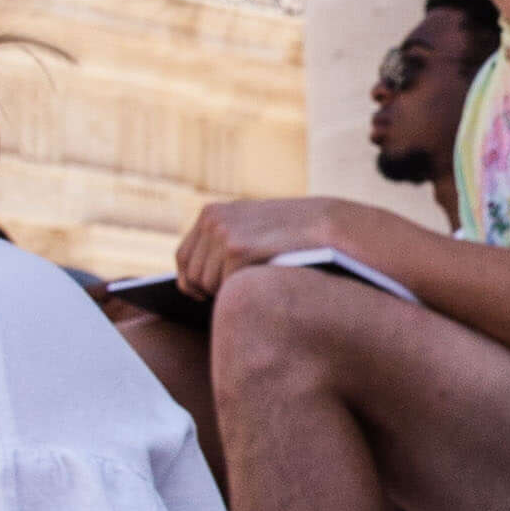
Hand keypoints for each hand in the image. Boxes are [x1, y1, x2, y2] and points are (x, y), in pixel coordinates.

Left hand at [171, 196, 358, 296]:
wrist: (326, 227)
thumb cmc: (290, 237)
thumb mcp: (252, 231)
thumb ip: (223, 246)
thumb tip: (190, 283)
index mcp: (211, 213)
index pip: (183, 258)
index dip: (191, 282)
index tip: (202, 296)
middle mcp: (212, 220)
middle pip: (193, 275)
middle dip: (212, 290)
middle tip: (241, 292)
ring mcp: (223, 233)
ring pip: (206, 285)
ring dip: (227, 293)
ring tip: (255, 285)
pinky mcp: (237, 249)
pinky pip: (224, 287)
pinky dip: (240, 292)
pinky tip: (260, 286)